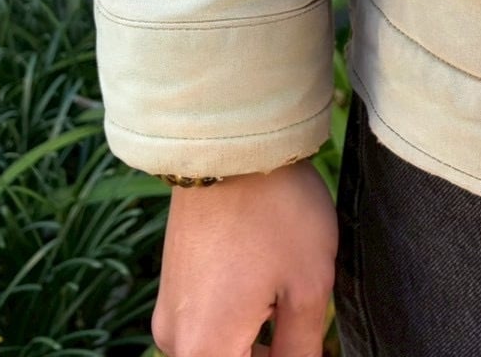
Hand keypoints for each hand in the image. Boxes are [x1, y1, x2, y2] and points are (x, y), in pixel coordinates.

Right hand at [151, 159, 337, 356]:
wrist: (228, 145)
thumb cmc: (275, 213)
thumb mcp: (308, 286)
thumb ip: (302, 348)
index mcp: (206, 350)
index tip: (308, 346)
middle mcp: (175, 340)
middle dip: (271, 353)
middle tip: (309, 331)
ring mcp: (171, 310)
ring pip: (220, 347)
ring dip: (257, 342)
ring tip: (294, 306)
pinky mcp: (174, 283)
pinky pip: (208, 322)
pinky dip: (240, 320)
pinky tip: (273, 290)